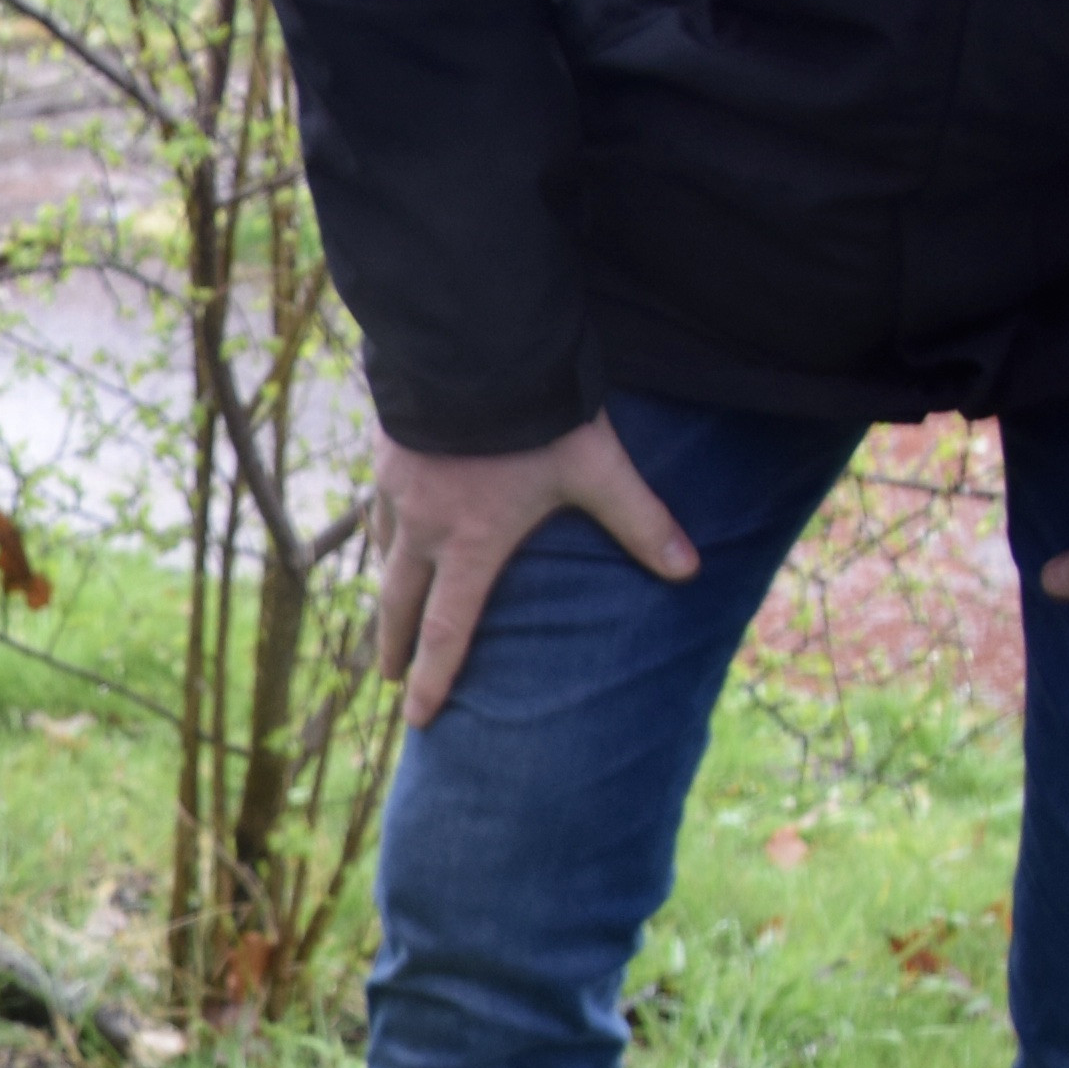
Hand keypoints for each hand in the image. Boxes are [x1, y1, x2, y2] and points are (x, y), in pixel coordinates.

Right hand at [372, 414, 699, 726]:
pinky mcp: (385, 454)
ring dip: (390, 583)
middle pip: (400, 603)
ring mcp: (397, 491)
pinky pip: (379, 505)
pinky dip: (386, 525)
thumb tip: (689, 569)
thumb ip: (640, 520)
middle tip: (387, 675)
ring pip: (385, 552)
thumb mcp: (597, 468)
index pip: (448, 630)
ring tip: (394, 599)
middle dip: (394, 645)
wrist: (473, 350)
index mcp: (472, 544)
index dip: (433, 678)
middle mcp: (424, 528)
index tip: (417, 718)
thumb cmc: (535, 415)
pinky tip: (393, 518)